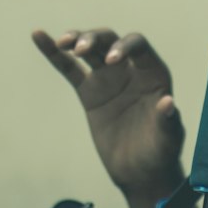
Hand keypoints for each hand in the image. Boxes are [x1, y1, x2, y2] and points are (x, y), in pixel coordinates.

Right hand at [32, 28, 184, 197]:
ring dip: (76, 40)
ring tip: (64, 43)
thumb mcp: (168, 138)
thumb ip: (168, 120)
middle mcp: (131, 70)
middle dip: (95, 39)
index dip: (125, 47)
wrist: (139, 172)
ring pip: (90, 50)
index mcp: (154, 75)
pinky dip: (53, 53)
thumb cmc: (160, 153)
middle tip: (81, 49)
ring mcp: (108, 79)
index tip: (112, 60)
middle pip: (111, 41)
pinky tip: (38, 36)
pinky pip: (69, 69)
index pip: (139, 47)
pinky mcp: (89, 93)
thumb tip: (168, 102)